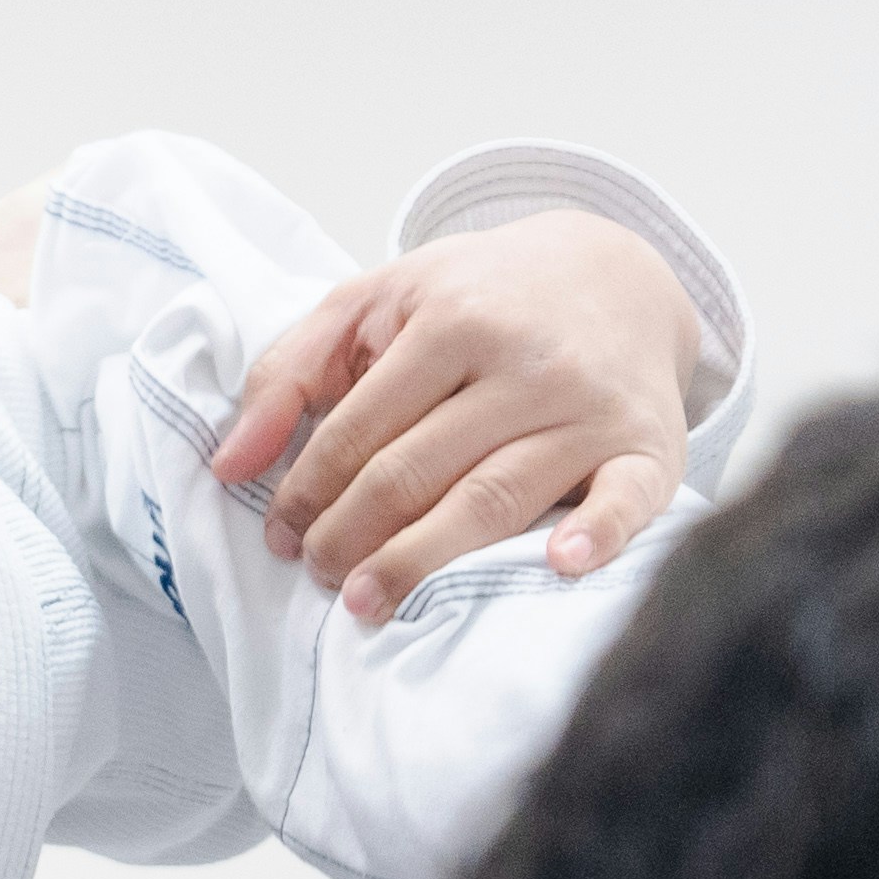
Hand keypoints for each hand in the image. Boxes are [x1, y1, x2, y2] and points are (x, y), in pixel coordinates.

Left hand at [218, 212, 699, 619]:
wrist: (614, 273)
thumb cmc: (480, 299)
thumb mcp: (378, 299)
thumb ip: (292, 370)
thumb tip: (228, 467)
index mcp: (452, 318)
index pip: (359, 428)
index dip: (309, 491)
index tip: (283, 538)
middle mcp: (525, 362)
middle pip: (417, 471)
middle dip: (352, 534)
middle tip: (321, 576)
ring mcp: (590, 408)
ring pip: (494, 498)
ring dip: (424, 561)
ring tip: (368, 604)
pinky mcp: (650, 446)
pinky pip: (628, 499)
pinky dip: (597, 535)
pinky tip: (557, 567)